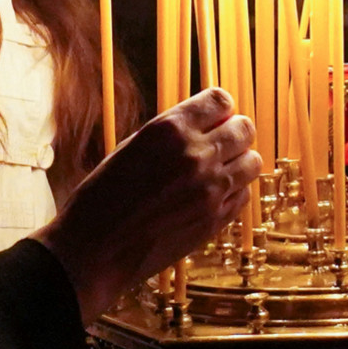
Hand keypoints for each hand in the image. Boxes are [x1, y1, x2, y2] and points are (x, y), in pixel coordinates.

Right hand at [34, 89, 260, 322]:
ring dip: (239, 162)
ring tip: (218, 171)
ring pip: (253, 161)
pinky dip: (233, 192)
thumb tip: (207, 123)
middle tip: (221, 144)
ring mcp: (210, 188)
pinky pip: (244, 194)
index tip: (215, 118)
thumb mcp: (133, 147)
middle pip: (244, 128)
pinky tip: (211, 196)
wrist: (94, 248)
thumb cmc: (104, 196)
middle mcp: (196, 154)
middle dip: (235, 133)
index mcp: (170, 129)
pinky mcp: (216, 219)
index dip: (219, 109)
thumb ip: (173, 134)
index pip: (221, 100)